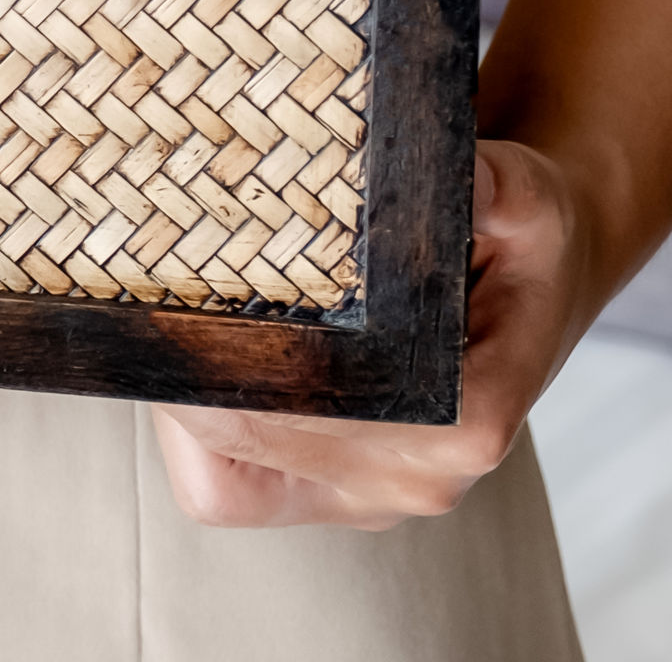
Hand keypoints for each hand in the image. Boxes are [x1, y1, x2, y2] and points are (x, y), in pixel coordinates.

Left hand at [154, 140, 600, 529]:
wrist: (533, 285)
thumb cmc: (521, 245)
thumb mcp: (522, 198)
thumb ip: (483, 185)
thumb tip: (428, 172)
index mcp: (467, 420)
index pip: (307, 406)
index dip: (225, 355)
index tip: (175, 296)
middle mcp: (420, 477)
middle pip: (250, 437)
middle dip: (185, 367)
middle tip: (139, 292)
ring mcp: (373, 498)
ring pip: (224, 472)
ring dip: (182, 402)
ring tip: (164, 322)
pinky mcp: (332, 497)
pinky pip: (225, 490)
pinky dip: (192, 436)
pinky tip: (193, 365)